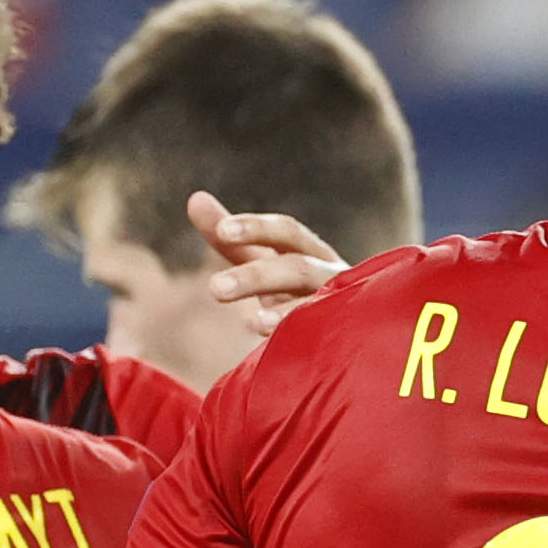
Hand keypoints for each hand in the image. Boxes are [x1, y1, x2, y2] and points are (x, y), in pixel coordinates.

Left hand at [191, 195, 348, 337]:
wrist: (352, 337)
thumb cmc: (301, 295)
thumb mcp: (266, 265)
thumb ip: (234, 241)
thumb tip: (195, 198)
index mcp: (312, 253)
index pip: (286, 232)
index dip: (256, 229)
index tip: (222, 232)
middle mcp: (333, 276)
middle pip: (297, 267)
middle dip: (257, 276)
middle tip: (214, 289)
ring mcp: (346, 308)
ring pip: (316, 304)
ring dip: (283, 313)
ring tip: (252, 324)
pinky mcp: (352, 337)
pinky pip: (333, 337)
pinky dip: (309, 339)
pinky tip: (280, 348)